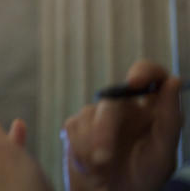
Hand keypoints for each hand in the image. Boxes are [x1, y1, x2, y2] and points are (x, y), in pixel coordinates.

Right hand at [62, 60, 182, 190]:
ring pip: (89, 114)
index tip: (134, 82)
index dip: (143, 71)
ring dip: (91, 146)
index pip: (151, 75)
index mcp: (151, 110)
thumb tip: (174, 81)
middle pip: (112, 100)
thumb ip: (169, 120)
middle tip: (103, 157)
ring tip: (100, 169)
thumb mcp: (163, 153)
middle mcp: (126, 108)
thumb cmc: (143, 178)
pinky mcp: (77, 125)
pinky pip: (73, 126)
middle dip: (104, 130)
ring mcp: (99, 115)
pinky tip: (90, 165)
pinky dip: (80, 149)